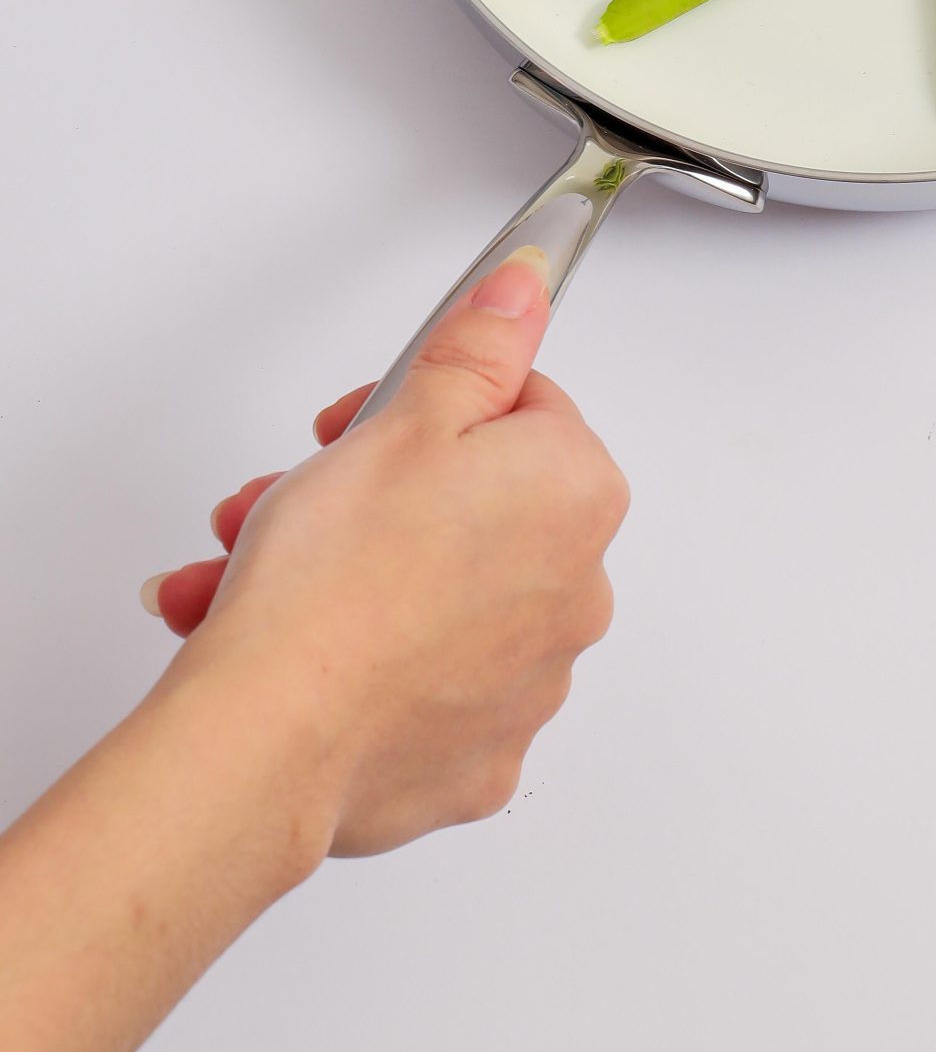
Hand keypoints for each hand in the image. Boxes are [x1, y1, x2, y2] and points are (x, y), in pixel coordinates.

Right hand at [141, 248, 628, 857]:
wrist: (272, 741)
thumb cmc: (336, 581)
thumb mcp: (405, 418)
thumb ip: (480, 347)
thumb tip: (526, 291)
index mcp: (576, 495)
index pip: (520, 409)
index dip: (428, 406)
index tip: (361, 424)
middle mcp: (577, 593)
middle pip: (470, 505)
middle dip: (366, 493)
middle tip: (287, 501)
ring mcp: (530, 686)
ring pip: (433, 596)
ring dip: (343, 573)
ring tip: (243, 579)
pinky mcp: (476, 760)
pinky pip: (421, 685)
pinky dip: (362, 663)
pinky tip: (289, 647)